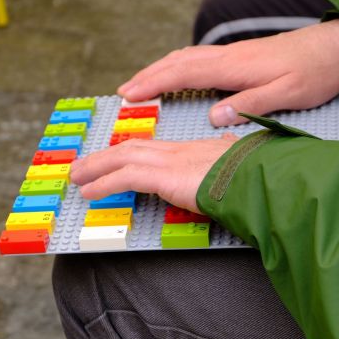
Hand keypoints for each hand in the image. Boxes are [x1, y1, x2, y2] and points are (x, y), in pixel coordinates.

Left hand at [70, 135, 237, 213]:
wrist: (260, 175)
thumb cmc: (253, 174)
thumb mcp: (237, 164)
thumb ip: (227, 161)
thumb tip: (229, 157)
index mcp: (191, 151)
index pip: (150, 148)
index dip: (127, 151)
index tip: (112, 156)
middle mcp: (176, 151)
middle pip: (130, 147)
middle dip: (103, 156)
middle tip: (83, 166)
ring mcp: (169, 161)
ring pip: (122, 157)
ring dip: (95, 167)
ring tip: (77, 176)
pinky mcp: (165, 175)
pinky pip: (125, 177)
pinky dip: (104, 183)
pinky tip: (90, 192)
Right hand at [117, 19, 338, 125]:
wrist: (333, 47)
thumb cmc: (314, 72)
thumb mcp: (287, 94)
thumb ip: (250, 103)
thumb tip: (215, 117)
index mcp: (234, 66)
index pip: (183, 73)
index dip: (154, 83)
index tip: (129, 95)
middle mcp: (228, 56)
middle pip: (177, 61)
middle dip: (147, 76)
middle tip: (123, 92)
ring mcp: (232, 54)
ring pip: (186, 57)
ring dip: (159, 69)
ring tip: (140, 83)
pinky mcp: (238, 56)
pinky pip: (197, 58)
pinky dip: (177, 66)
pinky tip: (175, 73)